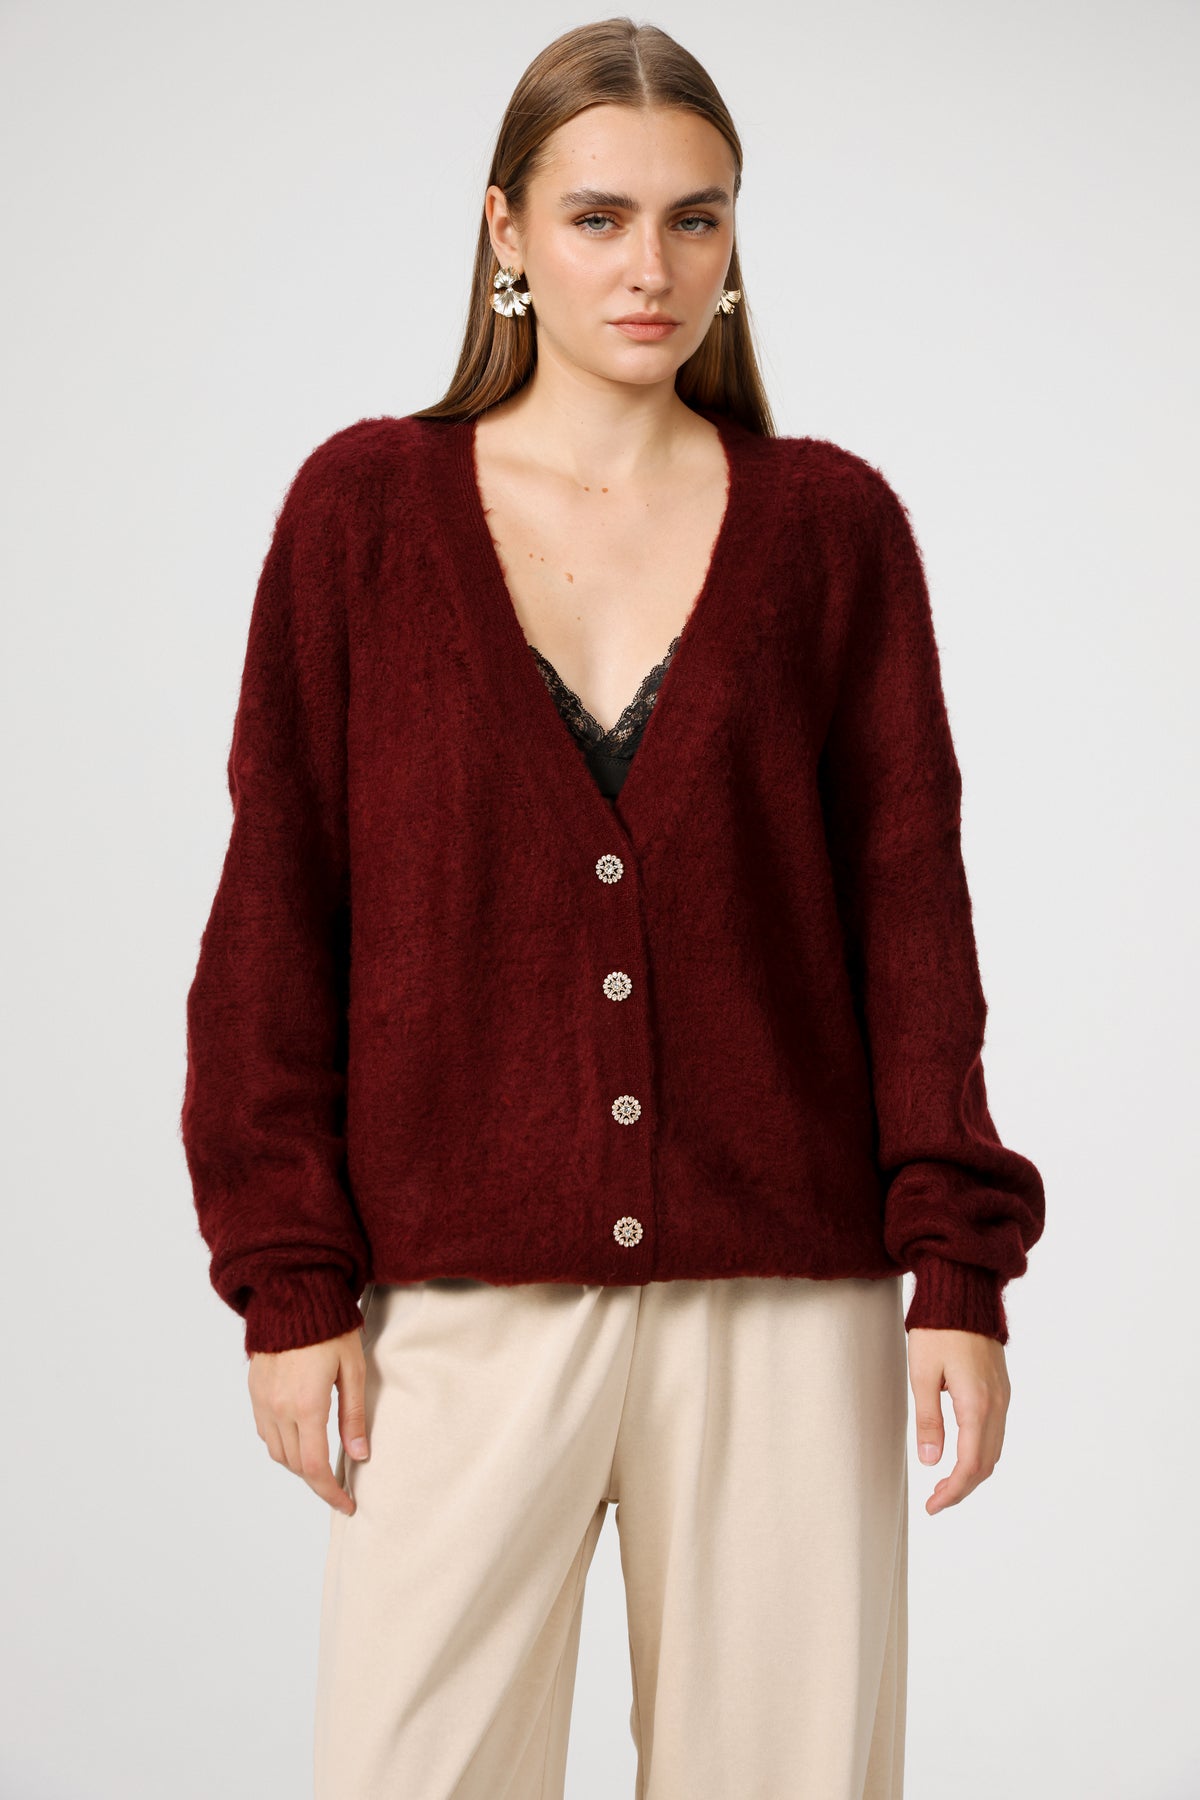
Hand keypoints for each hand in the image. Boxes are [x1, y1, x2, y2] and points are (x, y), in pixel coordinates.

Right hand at [248, 1326, 370, 1514]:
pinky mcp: (254, 1391)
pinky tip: (300, 1438)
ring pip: (277, 1452)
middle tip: (341, 1484)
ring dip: (299, 1464)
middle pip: (295, 1465)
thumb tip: (360, 1456)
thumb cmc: (330, 1328)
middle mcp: (279, 1408)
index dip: (331, 1493)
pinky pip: (265, 1432)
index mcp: (307, 1405)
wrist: (293, 1294)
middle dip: (318, 1481)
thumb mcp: (353, 1369)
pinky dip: (282, 1444)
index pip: (315, 1467)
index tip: (347, 1504)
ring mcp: (263, 1400)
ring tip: (322, 1462)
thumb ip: (354, 1416)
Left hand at [907, 1328, 1009, 1514]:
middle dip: (962, 1487)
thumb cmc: (937, 1330)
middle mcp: (997, 1405)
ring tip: (945, 1482)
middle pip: (986, 1463)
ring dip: (973, 1471)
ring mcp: (1002, 1396)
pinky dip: (981, 1451)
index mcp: (977, 1405)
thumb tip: (931, 1461)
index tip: (933, 1506)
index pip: (970, 1465)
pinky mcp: (1000, 1388)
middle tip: (935, 1500)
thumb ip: (928, 1419)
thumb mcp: (922, 1374)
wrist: (963, 1293)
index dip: (953, 1492)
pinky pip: (996, 1431)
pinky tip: (961, 1452)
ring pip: (994, 1449)